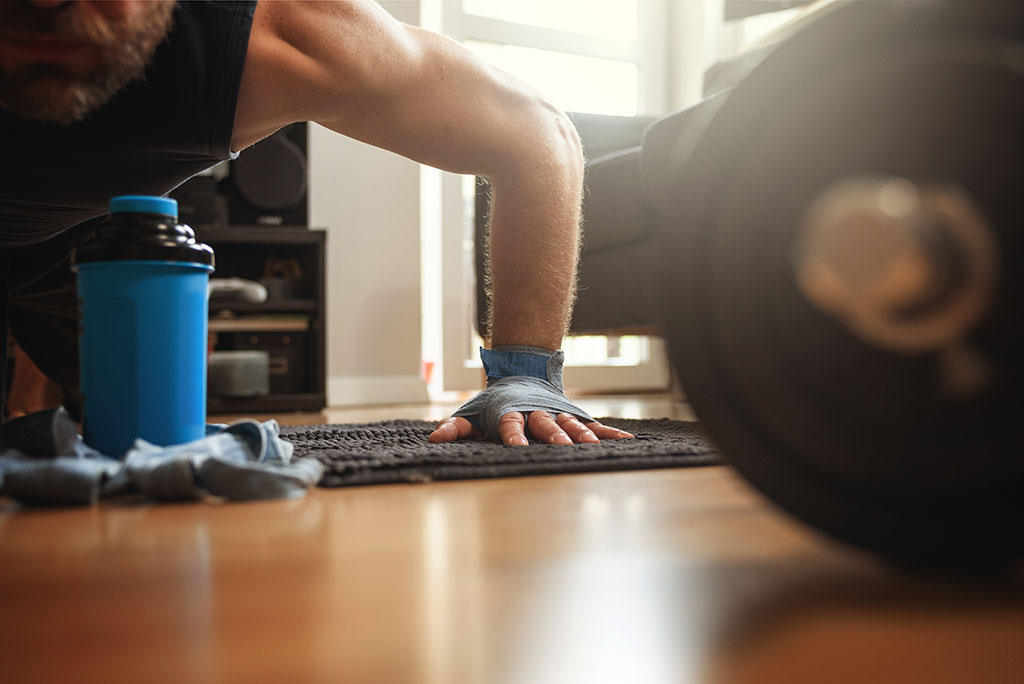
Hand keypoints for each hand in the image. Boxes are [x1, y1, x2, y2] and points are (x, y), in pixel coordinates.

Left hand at [428, 410, 633, 445]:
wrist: (523, 370)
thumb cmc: (495, 401)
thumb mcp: (473, 412)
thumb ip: (456, 426)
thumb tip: (434, 438)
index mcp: (512, 413)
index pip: (511, 424)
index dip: (513, 435)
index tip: (516, 447)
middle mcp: (537, 412)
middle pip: (546, 424)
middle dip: (554, 435)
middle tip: (562, 448)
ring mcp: (558, 413)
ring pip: (571, 424)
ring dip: (582, 435)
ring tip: (592, 447)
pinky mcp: (574, 416)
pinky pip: (594, 425)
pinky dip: (609, 433)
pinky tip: (627, 442)